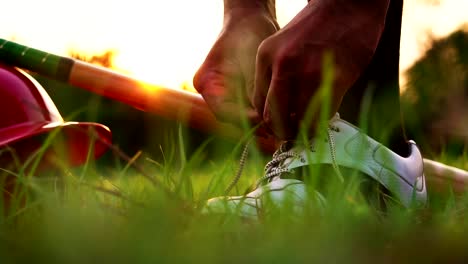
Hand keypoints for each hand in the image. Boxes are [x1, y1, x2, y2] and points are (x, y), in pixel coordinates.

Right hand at [193, 7, 278, 129]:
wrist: (250, 18)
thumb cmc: (248, 32)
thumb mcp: (251, 60)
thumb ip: (253, 89)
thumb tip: (262, 117)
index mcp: (207, 84)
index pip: (224, 112)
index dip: (246, 120)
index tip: (268, 121)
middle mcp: (212, 93)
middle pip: (233, 118)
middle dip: (255, 123)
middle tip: (279, 127)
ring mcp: (223, 94)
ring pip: (242, 117)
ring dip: (261, 120)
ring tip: (282, 122)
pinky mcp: (236, 94)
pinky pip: (249, 109)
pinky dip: (262, 112)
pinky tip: (280, 113)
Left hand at [253, 0, 388, 138]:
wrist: (348, 4)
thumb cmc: (317, 27)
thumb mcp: (284, 46)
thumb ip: (277, 75)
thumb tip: (279, 111)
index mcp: (265, 57)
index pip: (258, 104)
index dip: (270, 121)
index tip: (282, 125)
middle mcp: (281, 66)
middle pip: (273, 117)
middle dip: (283, 132)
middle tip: (294, 134)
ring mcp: (307, 73)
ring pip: (297, 120)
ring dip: (303, 131)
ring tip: (309, 129)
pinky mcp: (334, 78)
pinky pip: (322, 114)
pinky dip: (322, 122)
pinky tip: (325, 116)